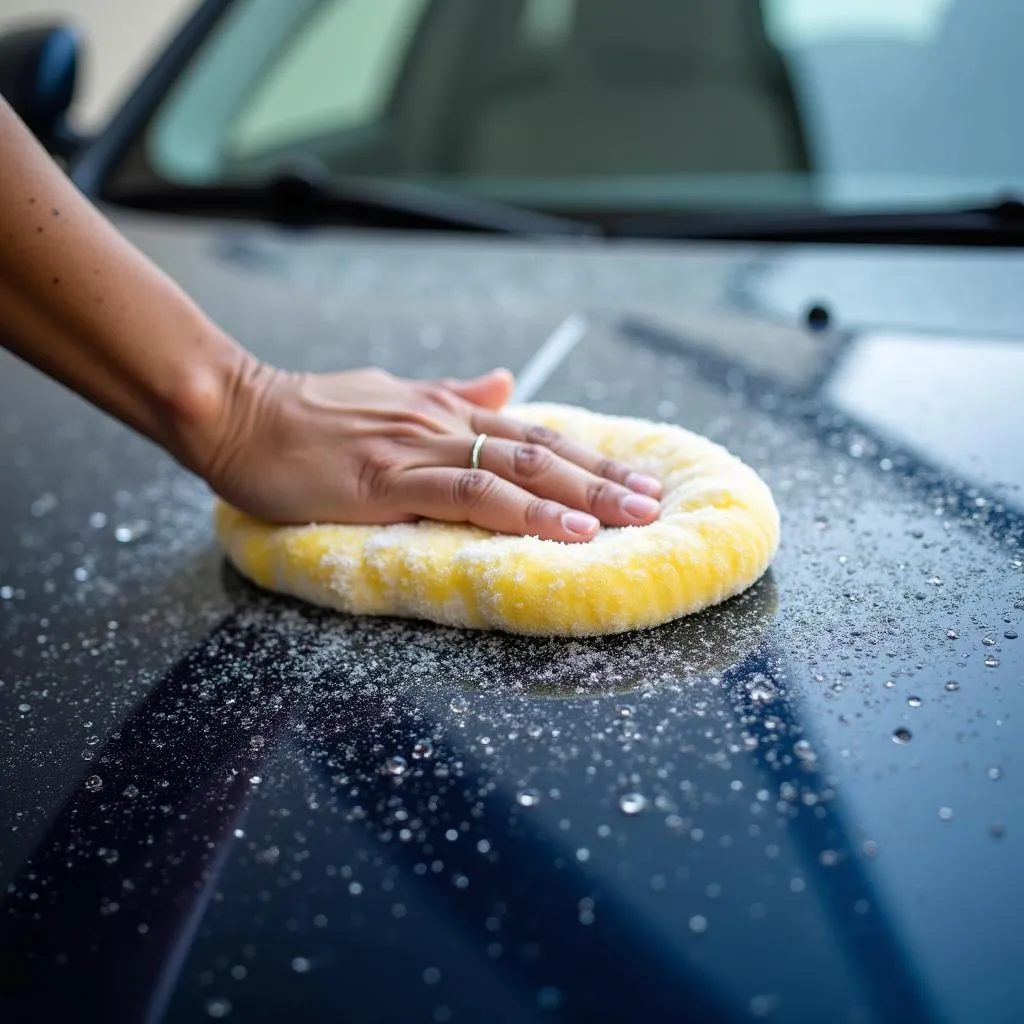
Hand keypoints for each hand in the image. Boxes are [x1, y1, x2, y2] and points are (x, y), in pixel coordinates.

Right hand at [200, 364, 661, 542]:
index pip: (535, 434)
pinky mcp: (388, 480)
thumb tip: (505, 385)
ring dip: (584, 495)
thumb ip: (451, 394)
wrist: (238, 409)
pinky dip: (526, 512)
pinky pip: (472, 495)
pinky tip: (566, 528)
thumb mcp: (390, 394)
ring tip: (634, 518)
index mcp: (444, 410)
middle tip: (656, 503)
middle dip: (605, 478)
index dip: (590, 457)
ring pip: (520, 470)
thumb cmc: (305, 414)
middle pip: (543, 451)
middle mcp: (443, 424)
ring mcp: (419, 450)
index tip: (635, 477)